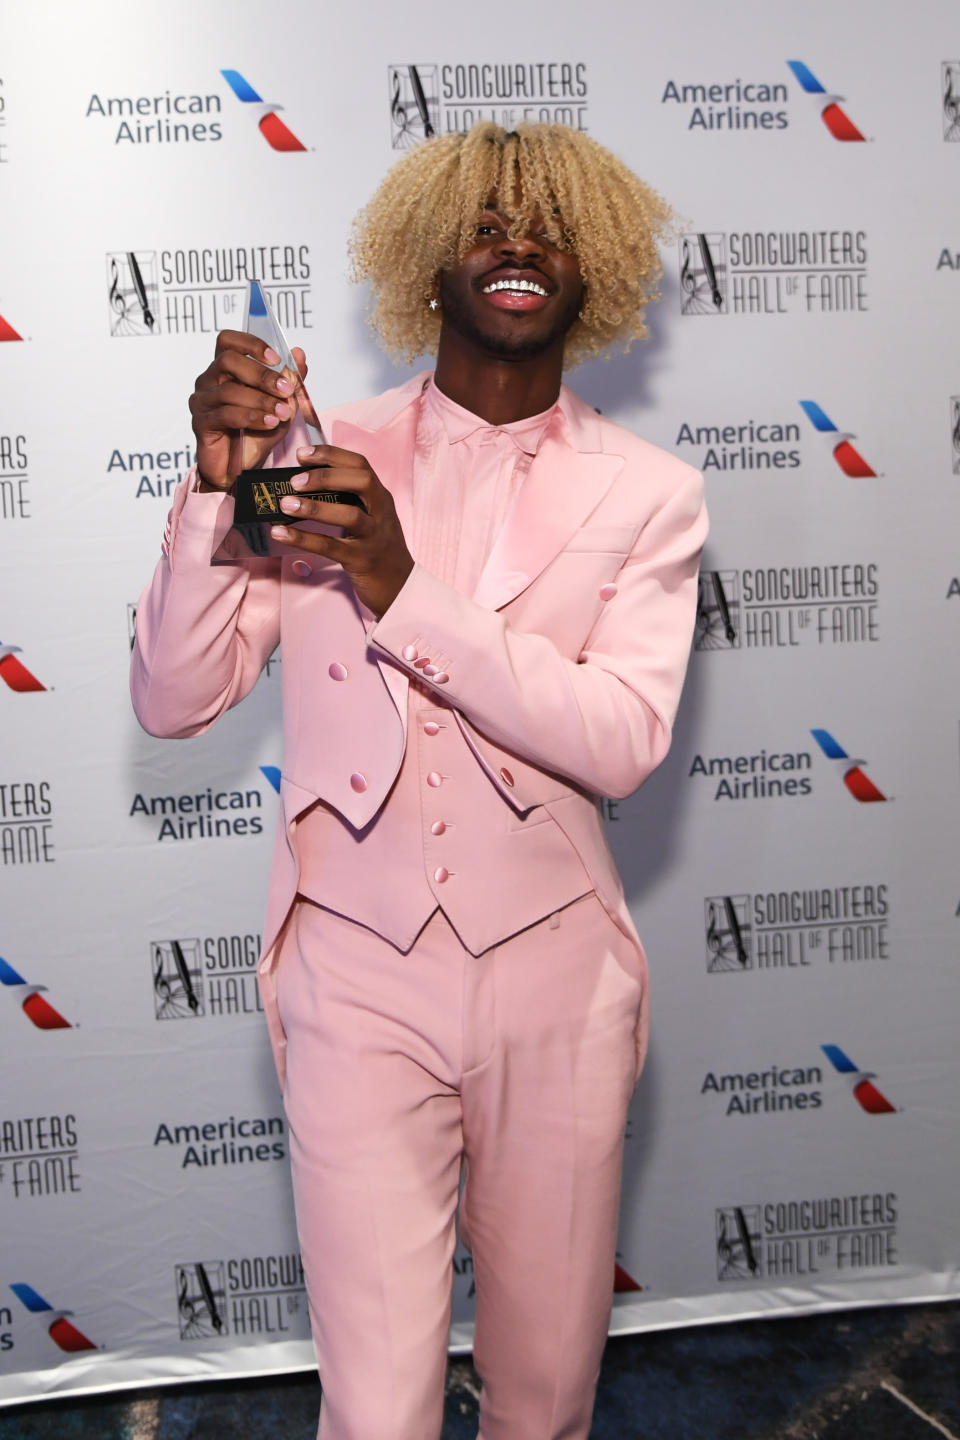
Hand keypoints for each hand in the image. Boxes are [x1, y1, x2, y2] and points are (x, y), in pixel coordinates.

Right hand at [188, 330, 313, 489]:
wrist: (240, 471)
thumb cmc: (256, 435)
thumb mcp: (281, 405)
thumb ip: (290, 381)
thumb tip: (299, 353)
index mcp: (224, 371)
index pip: (227, 341)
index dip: (251, 344)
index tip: (277, 359)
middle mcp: (208, 381)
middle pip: (228, 361)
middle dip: (261, 374)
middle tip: (286, 389)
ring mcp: (202, 401)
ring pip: (229, 390)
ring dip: (261, 400)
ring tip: (282, 413)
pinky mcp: (200, 423)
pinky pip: (225, 414)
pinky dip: (252, 417)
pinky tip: (269, 423)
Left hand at [270, 445, 413, 618]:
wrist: (400, 587)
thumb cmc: (378, 549)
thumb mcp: (371, 518)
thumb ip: (348, 500)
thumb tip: (305, 485)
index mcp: (381, 497)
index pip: (360, 465)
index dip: (331, 455)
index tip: (303, 454)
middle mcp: (381, 513)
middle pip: (361, 481)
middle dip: (325, 476)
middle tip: (294, 480)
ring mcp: (373, 537)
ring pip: (349, 515)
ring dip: (314, 507)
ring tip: (285, 505)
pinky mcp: (361, 560)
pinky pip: (330, 547)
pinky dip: (303, 539)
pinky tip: (281, 533)